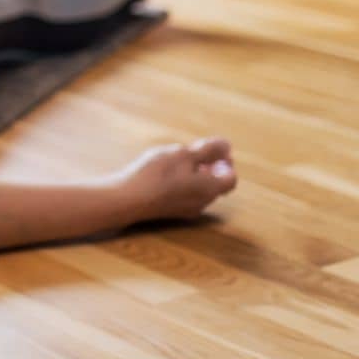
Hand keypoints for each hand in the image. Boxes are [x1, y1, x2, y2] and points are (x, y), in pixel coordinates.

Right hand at [117, 138, 236, 222]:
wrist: (128, 199)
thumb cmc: (157, 174)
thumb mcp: (183, 154)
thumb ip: (208, 150)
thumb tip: (227, 146)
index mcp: (210, 188)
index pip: (230, 177)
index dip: (224, 162)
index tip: (208, 151)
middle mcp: (203, 202)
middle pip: (215, 183)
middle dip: (207, 165)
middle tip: (190, 152)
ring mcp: (188, 209)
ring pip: (199, 188)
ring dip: (193, 173)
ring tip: (173, 161)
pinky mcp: (172, 212)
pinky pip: (185, 195)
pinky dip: (181, 183)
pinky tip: (162, 174)